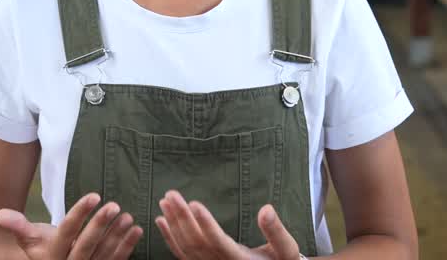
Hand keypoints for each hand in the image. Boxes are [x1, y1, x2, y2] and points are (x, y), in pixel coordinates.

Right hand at [0, 192, 143, 259]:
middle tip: (114, 205)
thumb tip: (0, 214)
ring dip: (117, 235)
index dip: (80, 214)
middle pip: (86, 246)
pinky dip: (127, 246)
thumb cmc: (42, 248)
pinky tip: (137, 229)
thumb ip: (18, 226)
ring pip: (103, 254)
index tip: (94, 195)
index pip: (66, 232)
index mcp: (52, 255)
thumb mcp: (30, 238)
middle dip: (100, 225)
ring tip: (127, 215)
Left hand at [155, 191, 302, 259]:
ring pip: (186, 248)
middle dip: (182, 217)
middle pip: (197, 242)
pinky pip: (182, 255)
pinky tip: (160, 220)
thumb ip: (275, 231)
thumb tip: (266, 209)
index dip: (206, 224)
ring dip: (173, 224)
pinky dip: (169, 238)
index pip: (219, 242)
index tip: (195, 203)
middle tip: (171, 194)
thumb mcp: (285, 249)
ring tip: (164, 201)